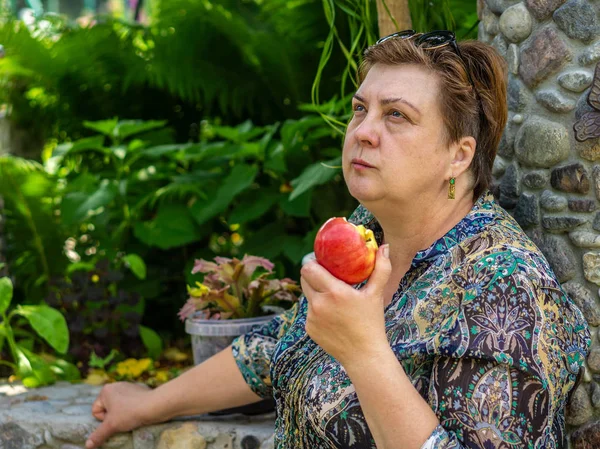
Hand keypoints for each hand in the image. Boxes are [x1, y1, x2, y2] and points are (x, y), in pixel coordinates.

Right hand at [86, 382, 152, 448]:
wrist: (155, 406)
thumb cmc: (130, 413)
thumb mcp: (111, 426)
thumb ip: (98, 435)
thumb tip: (87, 445)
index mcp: (106, 390)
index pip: (96, 410)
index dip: (104, 419)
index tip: (115, 418)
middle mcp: (115, 385)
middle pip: (107, 408)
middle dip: (113, 416)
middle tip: (123, 419)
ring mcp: (128, 386)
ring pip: (118, 407)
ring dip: (122, 414)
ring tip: (131, 416)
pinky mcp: (138, 390)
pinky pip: (129, 403)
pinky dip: (131, 409)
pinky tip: (137, 413)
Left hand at [300, 245, 391, 368]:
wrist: (364, 355)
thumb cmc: (372, 323)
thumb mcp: (376, 295)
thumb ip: (381, 269)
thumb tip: (384, 247)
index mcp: (334, 293)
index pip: (309, 268)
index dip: (311, 261)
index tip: (320, 260)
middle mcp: (319, 304)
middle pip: (304, 279)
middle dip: (312, 273)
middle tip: (324, 272)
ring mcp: (312, 317)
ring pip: (307, 295)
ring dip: (316, 291)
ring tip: (330, 293)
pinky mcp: (309, 328)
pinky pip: (309, 311)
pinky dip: (317, 308)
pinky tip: (331, 313)